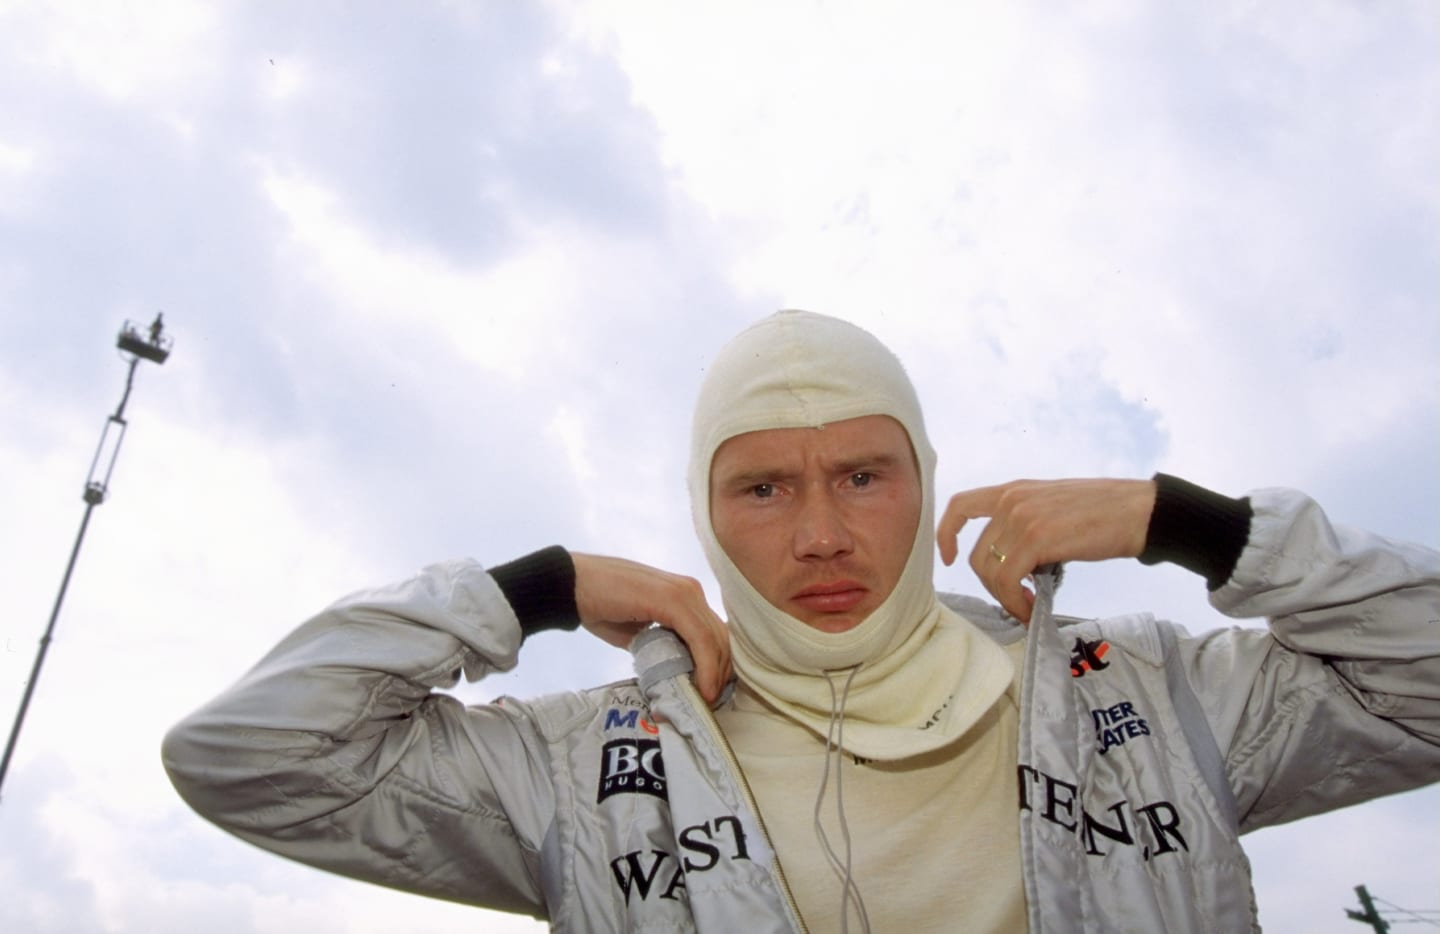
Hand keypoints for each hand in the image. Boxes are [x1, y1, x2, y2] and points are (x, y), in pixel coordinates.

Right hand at [571, 553, 731, 701]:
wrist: (570, 584)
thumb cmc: (599, 605)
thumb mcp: (638, 632)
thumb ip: (660, 646)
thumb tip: (674, 673)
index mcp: (684, 596)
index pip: (714, 633)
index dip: (717, 666)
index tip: (709, 693)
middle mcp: (690, 590)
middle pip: (721, 637)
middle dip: (721, 673)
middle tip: (709, 702)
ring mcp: (684, 592)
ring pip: (716, 639)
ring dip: (715, 674)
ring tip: (705, 700)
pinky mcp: (673, 600)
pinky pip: (700, 637)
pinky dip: (705, 666)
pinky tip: (701, 687)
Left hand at [936, 478, 1156, 621]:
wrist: (1138, 511)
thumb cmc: (1103, 513)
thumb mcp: (1052, 507)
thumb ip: (1025, 525)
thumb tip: (1013, 566)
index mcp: (1013, 490)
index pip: (961, 505)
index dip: (947, 533)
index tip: (950, 558)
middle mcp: (1011, 500)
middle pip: (977, 553)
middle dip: (992, 584)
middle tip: (1016, 598)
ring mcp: (1022, 517)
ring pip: (989, 570)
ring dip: (1005, 597)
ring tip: (1027, 606)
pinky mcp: (1037, 538)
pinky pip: (1007, 579)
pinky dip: (1015, 601)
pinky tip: (1032, 607)